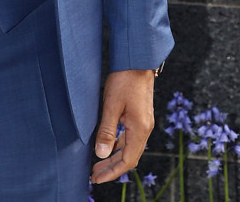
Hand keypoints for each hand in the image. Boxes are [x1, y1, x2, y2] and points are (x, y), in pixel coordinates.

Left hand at [89, 69, 156, 183]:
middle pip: (130, 157)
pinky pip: (130, 137)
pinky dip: (119, 145)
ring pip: (130, 148)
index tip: (97, 178)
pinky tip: (108, 145)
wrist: (138, 60)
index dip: (112, 172)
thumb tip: (101, 154)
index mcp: (140, 129)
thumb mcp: (111, 105)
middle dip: (112, 168)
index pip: (127, 160)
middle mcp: (145, 128)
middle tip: (94, 175)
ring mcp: (144, 122)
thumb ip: (106, 131)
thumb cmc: (125, 80)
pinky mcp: (140, 116)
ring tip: (98, 164)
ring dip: (114, 157)